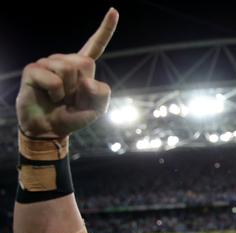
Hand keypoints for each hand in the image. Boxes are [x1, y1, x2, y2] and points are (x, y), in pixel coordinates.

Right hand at [16, 8, 118, 138]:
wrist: (50, 129)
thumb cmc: (73, 116)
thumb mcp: (97, 109)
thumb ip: (102, 95)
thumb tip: (86, 80)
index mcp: (82, 68)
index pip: (96, 45)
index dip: (106, 29)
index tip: (114, 10)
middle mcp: (64, 60)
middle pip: (84, 62)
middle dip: (82, 84)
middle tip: (71, 97)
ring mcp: (47, 63)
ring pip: (68, 69)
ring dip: (67, 90)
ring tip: (59, 97)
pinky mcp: (33, 70)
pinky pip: (53, 78)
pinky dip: (55, 92)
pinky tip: (49, 96)